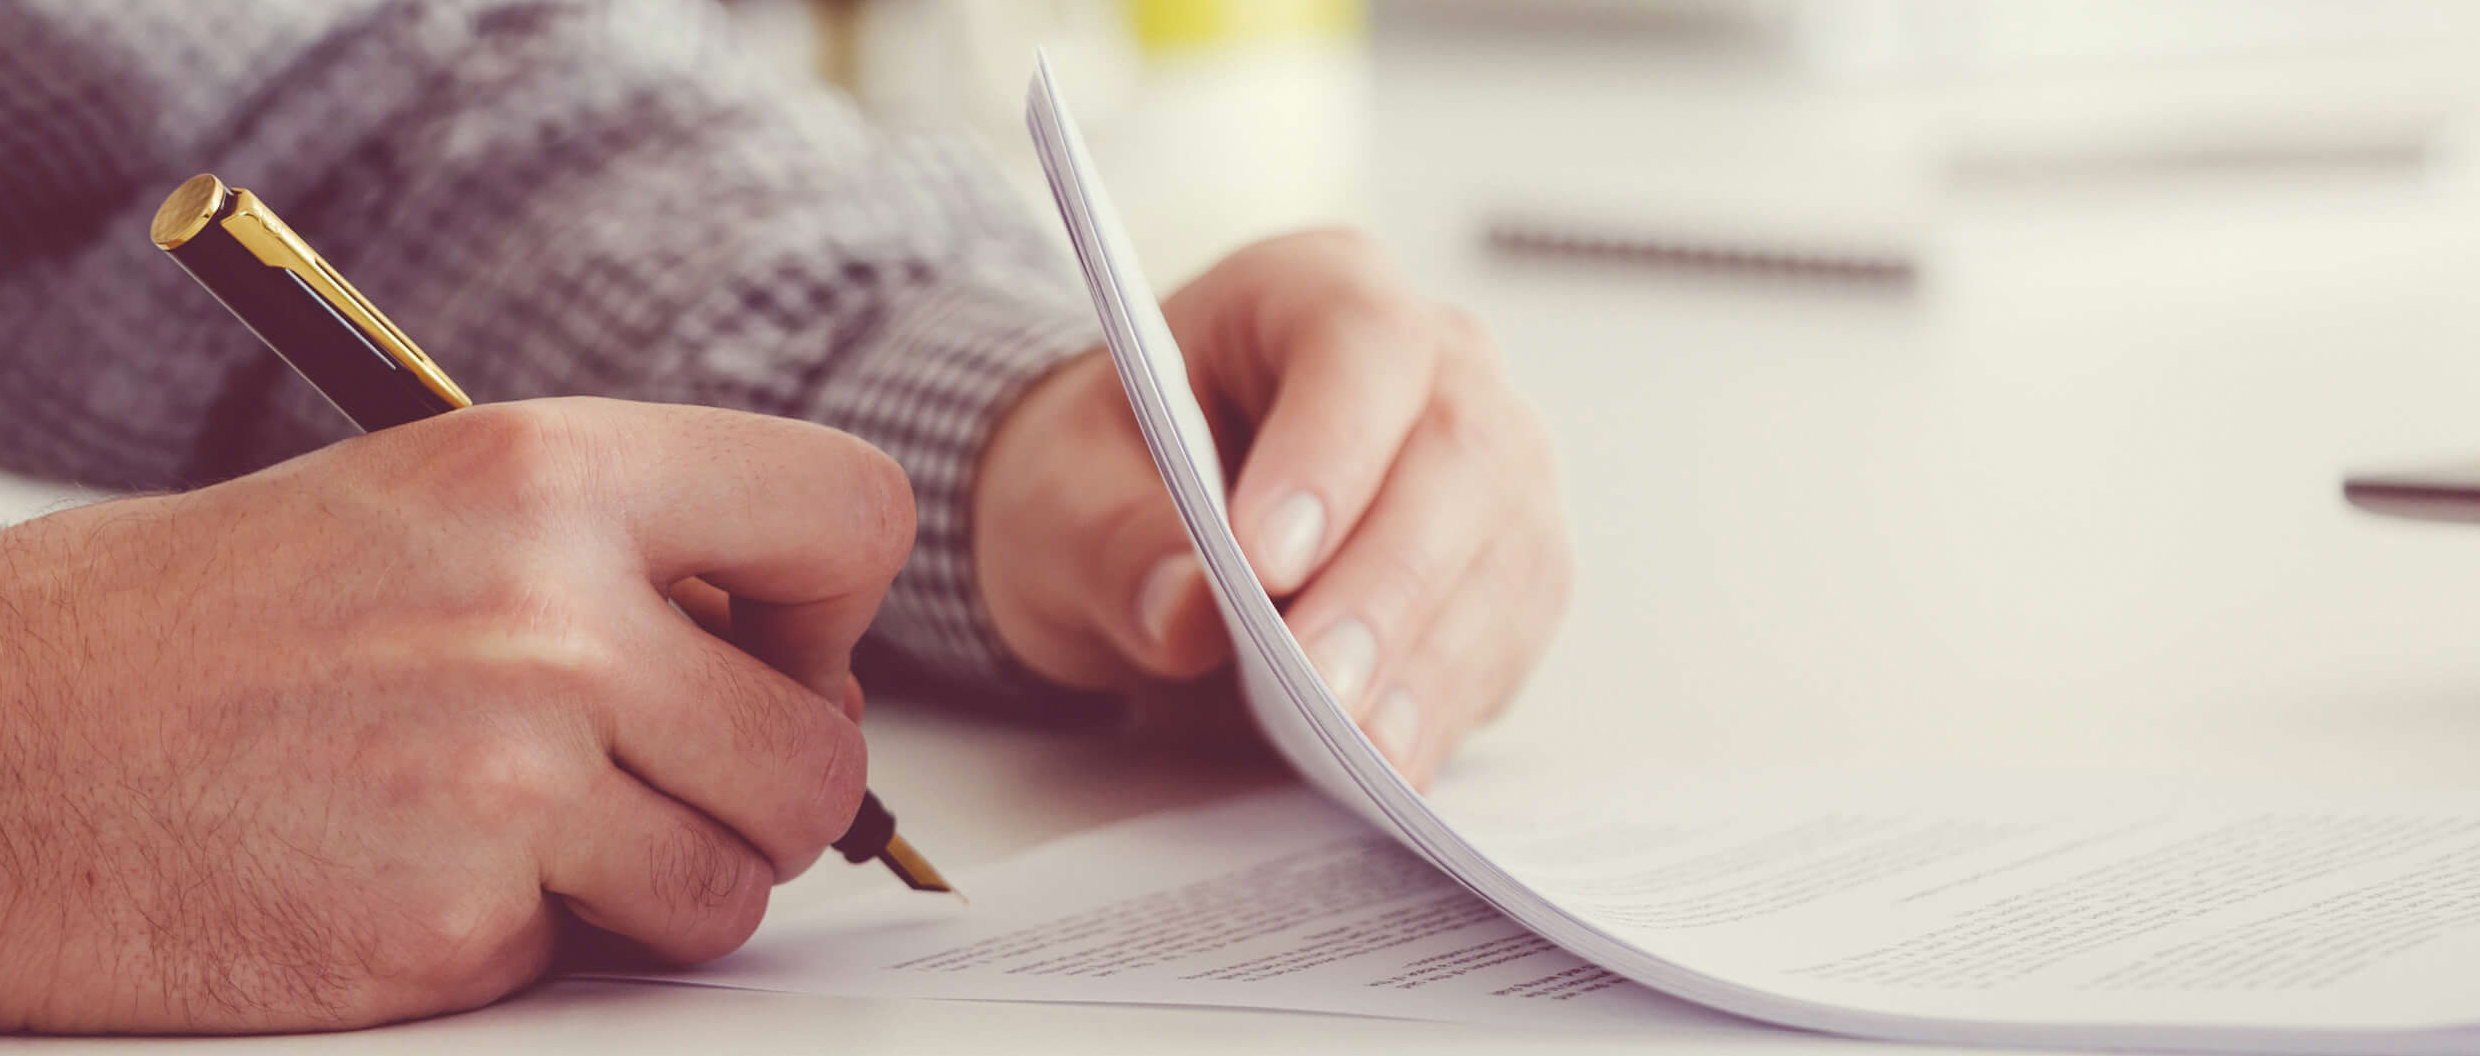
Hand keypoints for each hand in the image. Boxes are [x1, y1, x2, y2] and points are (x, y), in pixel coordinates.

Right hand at [0, 398, 910, 1032]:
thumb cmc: (209, 628)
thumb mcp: (429, 506)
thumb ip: (625, 561)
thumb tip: (809, 663)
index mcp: (548, 468)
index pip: (850, 512)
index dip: (833, 607)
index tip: (766, 648)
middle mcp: (549, 609)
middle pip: (822, 749)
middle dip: (762, 792)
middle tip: (654, 783)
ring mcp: (509, 770)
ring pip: (741, 876)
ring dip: (665, 882)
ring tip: (529, 836)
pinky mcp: (454, 915)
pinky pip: (609, 953)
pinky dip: (543, 943)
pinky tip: (427, 882)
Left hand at [976, 229, 1573, 787]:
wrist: (1143, 523)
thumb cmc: (1106, 477)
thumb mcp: (1057, 499)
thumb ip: (1109, 542)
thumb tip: (1187, 613)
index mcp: (1314, 290)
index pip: (1361, 343)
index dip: (1332, 447)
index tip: (1266, 559)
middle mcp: (1437, 362)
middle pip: (1461, 452)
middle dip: (1389, 581)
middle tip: (1320, 686)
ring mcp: (1492, 463)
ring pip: (1506, 549)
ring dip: (1433, 658)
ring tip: (1361, 748)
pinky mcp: (1508, 563)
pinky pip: (1512, 630)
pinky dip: (1452, 699)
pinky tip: (1395, 757)